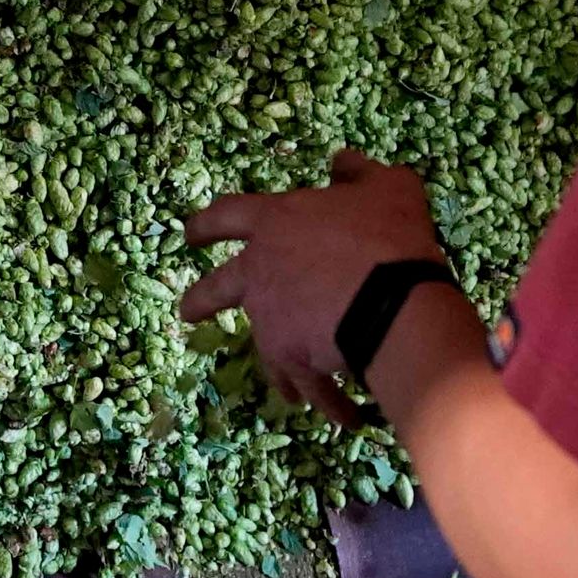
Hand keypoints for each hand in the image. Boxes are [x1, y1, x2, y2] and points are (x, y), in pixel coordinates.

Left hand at [180, 150, 447, 426]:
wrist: (390, 300)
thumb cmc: (385, 234)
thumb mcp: (385, 187)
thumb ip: (359, 173)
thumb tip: (341, 162)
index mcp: (274, 223)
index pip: (228, 214)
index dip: (207, 222)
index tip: (188, 235)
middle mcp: (260, 272)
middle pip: (217, 288)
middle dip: (200, 301)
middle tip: (187, 313)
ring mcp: (270, 320)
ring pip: (262, 348)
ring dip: (280, 371)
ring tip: (293, 394)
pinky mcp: (290, 358)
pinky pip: (306, 384)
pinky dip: (323, 400)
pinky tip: (341, 415)